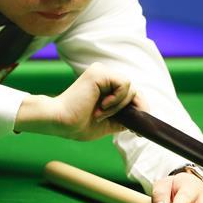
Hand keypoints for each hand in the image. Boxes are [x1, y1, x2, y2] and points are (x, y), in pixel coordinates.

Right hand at [15, 62, 142, 140]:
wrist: (60, 122)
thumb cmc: (77, 124)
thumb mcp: (108, 123)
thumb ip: (123, 118)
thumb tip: (142, 118)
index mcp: (105, 86)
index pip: (132, 94)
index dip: (139, 109)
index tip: (136, 130)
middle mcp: (104, 76)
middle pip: (135, 90)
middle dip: (135, 109)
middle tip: (123, 125)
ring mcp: (102, 72)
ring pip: (130, 88)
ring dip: (119, 106)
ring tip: (100, 113)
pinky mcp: (99, 73)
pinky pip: (124, 84)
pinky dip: (117, 99)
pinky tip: (101, 106)